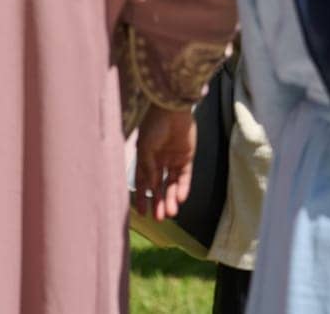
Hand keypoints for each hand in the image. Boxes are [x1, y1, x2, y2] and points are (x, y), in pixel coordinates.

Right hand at [133, 106, 195, 221]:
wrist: (172, 109)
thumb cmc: (154, 125)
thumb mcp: (145, 148)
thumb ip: (147, 168)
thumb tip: (149, 188)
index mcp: (144, 158)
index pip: (142, 183)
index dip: (142, 197)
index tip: (142, 213)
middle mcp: (158, 161)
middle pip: (159, 187)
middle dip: (158, 202)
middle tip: (158, 218)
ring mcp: (173, 159)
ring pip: (172, 184)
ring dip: (170, 198)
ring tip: (170, 213)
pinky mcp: (187, 157)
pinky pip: (185, 176)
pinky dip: (183, 187)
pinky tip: (180, 198)